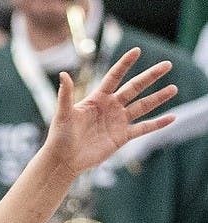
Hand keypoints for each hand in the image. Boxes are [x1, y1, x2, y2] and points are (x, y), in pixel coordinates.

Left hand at [45, 47, 176, 178]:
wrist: (64, 160)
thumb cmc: (60, 136)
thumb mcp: (63, 114)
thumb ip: (66, 94)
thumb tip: (63, 74)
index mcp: (98, 98)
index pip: (115, 77)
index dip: (125, 64)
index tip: (137, 51)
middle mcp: (111, 107)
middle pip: (134, 88)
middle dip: (150, 76)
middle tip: (167, 65)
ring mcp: (118, 122)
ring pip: (142, 107)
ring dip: (158, 98)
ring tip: (173, 88)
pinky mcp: (122, 137)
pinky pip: (143, 129)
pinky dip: (157, 124)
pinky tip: (171, 117)